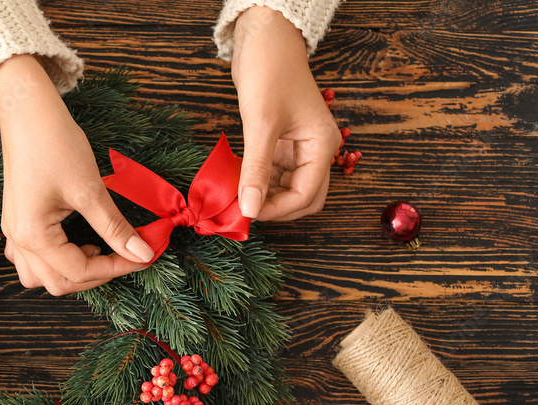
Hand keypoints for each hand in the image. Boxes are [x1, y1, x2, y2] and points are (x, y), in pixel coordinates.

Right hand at [0, 55, 153, 295]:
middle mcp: (18, 240)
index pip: (79, 271)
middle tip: (124, 256)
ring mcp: (13, 232)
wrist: (27, 111)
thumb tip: (141, 252)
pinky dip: (52, 261)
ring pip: (38, 276)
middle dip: (95, 275)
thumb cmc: (55, 144)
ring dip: (69, 274)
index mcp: (33, 236)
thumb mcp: (90, 190)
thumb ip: (114, 227)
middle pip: (58, 283)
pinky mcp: (17, 220)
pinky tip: (72, 243)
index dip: (115, 268)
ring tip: (95, 251)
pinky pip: (29, 258)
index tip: (143, 257)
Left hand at [232, 6, 339, 220]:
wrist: (263, 37)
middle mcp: (315, 149)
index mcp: (322, 145)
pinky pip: (273, 173)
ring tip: (236, 198)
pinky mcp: (281, 142)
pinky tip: (238, 182)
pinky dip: (258, 182)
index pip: (306, 196)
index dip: (277, 210)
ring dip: (265, 197)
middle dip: (275, 208)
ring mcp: (298, 147)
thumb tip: (250, 209)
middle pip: (303, 198)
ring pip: (287, 188)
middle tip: (244, 211)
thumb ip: (256, 169)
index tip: (247, 214)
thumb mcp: (261, 124)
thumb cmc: (269, 71)